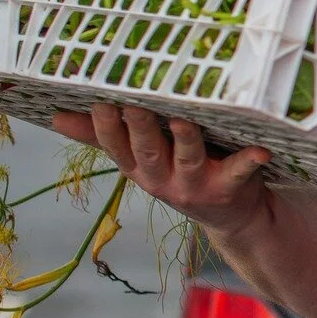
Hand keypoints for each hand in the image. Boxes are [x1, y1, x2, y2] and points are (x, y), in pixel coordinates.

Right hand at [50, 103, 272, 237]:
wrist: (231, 216)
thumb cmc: (181, 173)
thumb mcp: (138, 159)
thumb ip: (102, 137)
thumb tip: (56, 116)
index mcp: (139, 168)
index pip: (115, 147)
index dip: (106, 127)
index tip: (99, 101)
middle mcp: (162, 178)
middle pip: (147, 152)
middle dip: (139, 130)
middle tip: (132, 105)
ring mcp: (196, 183)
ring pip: (187, 159)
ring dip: (185, 140)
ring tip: (183, 121)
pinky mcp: (230, 186)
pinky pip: (240, 171)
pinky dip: (250, 161)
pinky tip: (260, 151)